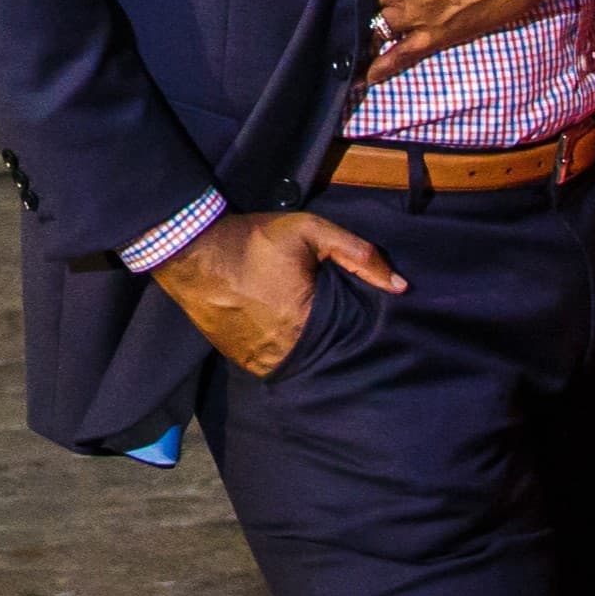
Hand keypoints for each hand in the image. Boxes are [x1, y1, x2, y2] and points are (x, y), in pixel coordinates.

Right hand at [148, 207, 403, 375]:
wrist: (194, 251)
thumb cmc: (254, 240)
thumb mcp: (310, 232)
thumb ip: (357, 254)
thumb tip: (401, 285)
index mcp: (307, 324)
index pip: (347, 340)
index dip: (353, 328)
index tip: (354, 317)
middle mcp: (285, 353)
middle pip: (323, 356)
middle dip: (329, 342)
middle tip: (327, 321)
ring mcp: (259, 362)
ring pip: (297, 363)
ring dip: (304, 350)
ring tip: (304, 328)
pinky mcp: (239, 361)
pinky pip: (270, 362)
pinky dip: (279, 349)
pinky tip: (278, 330)